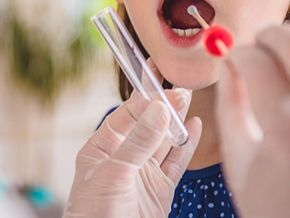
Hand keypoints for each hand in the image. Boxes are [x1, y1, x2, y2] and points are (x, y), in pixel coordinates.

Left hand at [64, 78, 201, 217]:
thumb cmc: (95, 214)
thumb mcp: (114, 173)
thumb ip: (139, 142)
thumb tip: (159, 108)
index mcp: (100, 149)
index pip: (124, 116)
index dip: (143, 99)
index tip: (160, 84)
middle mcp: (122, 158)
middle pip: (146, 125)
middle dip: (162, 106)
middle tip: (180, 87)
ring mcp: (142, 174)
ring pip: (163, 142)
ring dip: (176, 122)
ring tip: (188, 99)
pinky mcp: (160, 190)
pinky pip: (175, 163)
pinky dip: (186, 146)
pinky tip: (194, 127)